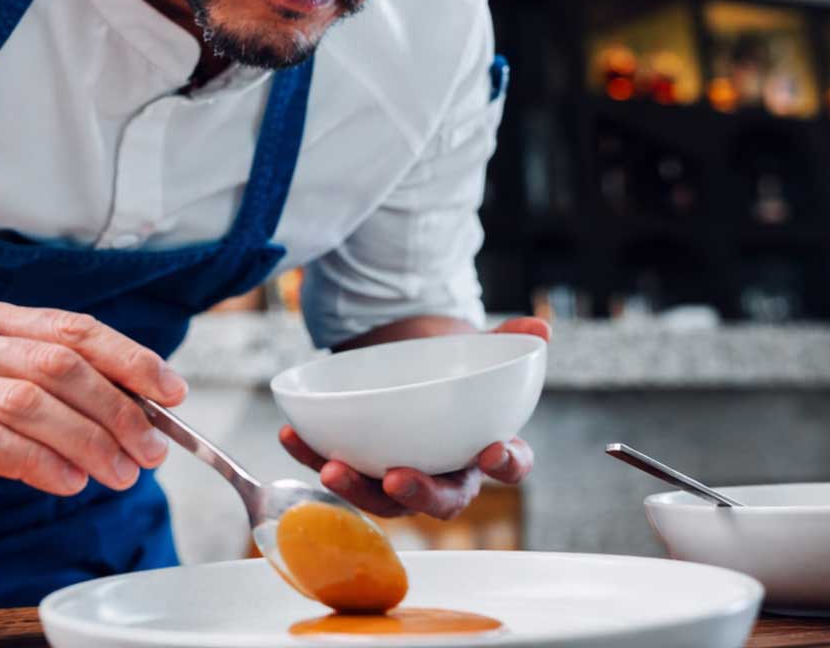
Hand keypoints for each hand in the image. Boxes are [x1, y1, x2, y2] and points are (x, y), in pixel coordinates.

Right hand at [0, 298, 185, 522]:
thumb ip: (58, 391)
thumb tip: (142, 413)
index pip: (73, 328)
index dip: (130, 359)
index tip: (172, 393)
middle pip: (57, 365)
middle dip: (116, 410)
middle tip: (149, 451)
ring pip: (28, 403)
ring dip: (86, 442)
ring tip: (117, 474)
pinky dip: (40, 464)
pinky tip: (67, 482)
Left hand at [278, 317, 548, 519]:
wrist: (409, 360)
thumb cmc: (453, 368)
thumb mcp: (478, 350)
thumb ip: (507, 342)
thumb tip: (538, 330)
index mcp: (487, 448)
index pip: (509, 466)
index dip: (505, 464)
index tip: (493, 452)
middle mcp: (446, 472)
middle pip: (441, 499)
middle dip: (419, 494)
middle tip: (399, 479)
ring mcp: (401, 473)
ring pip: (383, 497)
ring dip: (356, 489)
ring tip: (331, 469)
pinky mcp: (361, 464)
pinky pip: (338, 467)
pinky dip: (312, 455)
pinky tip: (291, 434)